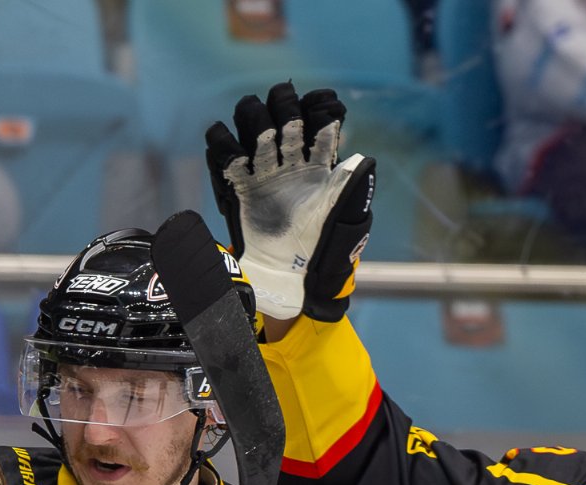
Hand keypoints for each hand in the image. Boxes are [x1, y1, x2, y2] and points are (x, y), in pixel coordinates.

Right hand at [205, 81, 376, 321]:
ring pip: (251, 120)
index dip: (321, 107)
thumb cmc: (324, 248)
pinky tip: (236, 159)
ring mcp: (263, 169)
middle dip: (283, 107)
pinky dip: (223, 143)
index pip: (320, 116)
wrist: (292, 277)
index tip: (323, 115)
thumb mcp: (345, 217)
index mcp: (320, 161)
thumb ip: (352, 185)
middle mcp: (290, 158)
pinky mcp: (238, 184)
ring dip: (253, 119)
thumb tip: (364, 157)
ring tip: (262, 143)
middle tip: (287, 127)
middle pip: (282, 109)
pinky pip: (222, 150)